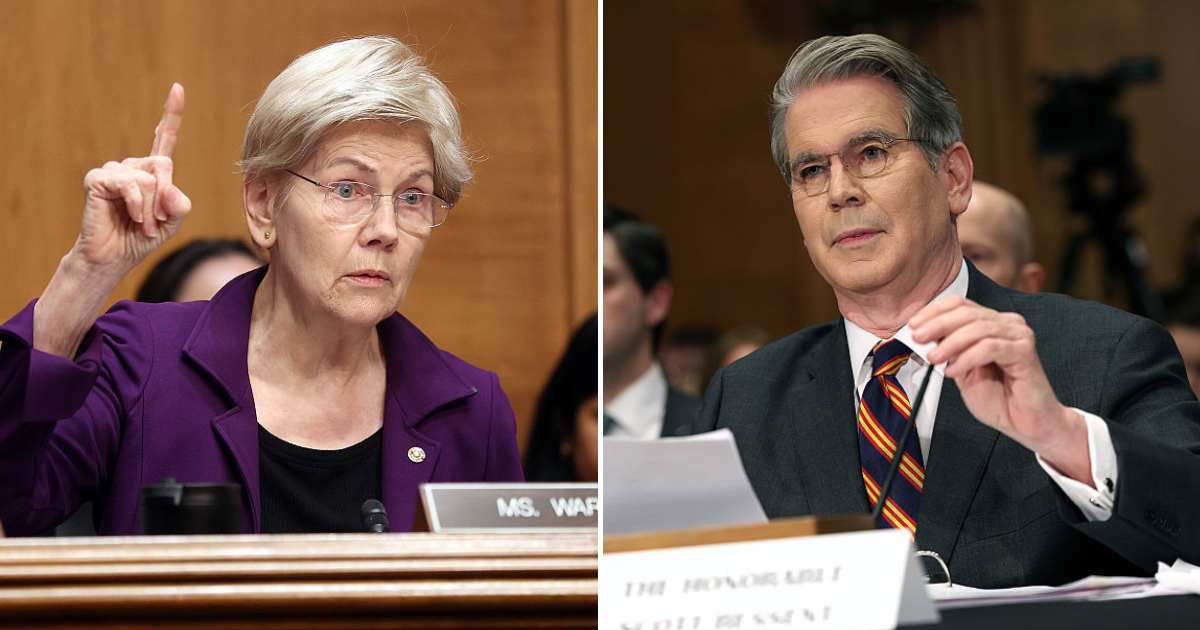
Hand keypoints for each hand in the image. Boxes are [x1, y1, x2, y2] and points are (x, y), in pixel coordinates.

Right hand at [73, 83, 191, 272]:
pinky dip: (136, 204)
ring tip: (141, 223)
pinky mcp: (98, 179)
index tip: (178, 88)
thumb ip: (180, 202)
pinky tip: (131, 216)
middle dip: (164, 198)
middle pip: (163, 165)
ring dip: (150, 208)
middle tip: (156, 222)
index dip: (171, 114)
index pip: (164, 138)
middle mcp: (133, 165)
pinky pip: (129, 184)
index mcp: (152, 171)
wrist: (114, 257)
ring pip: (147, 178)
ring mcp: (114, 170)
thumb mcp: (173, 221)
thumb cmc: (141, 237)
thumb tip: (167, 186)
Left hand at [910, 295, 1091, 482]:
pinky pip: (989, 348)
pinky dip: (966, 358)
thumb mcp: (962, 370)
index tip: (913, 325)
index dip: (934, 311)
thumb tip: (922, 336)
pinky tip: (953, 371)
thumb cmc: (998, 398)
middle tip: (918, 338)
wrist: (1026, 423)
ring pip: (977, 328)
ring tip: (934, 359)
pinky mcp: (1025, 352)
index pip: (960, 304)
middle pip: (967, 313)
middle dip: (937, 324)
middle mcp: (1008, 324)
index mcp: (992, 323)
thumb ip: (948, 352)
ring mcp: (1019, 335)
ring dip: (950, 343)